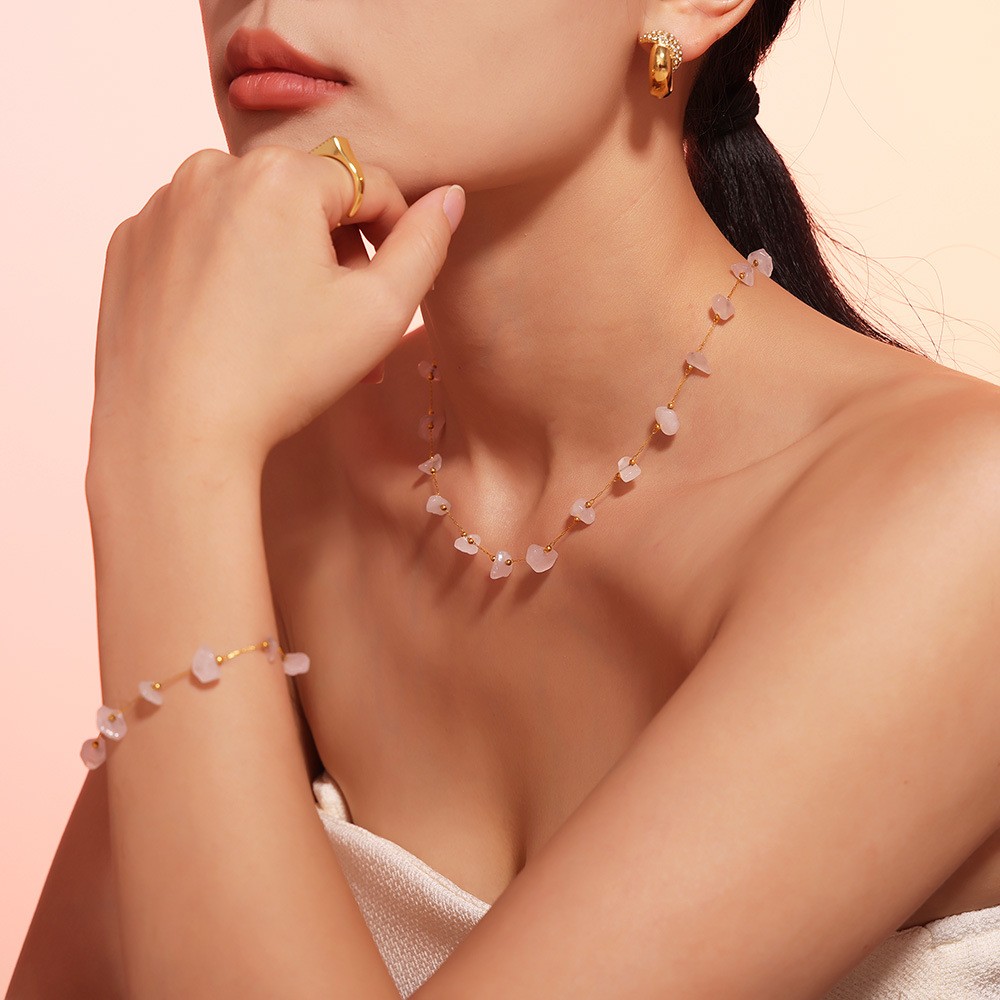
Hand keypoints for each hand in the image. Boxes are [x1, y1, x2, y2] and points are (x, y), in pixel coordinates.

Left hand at [87, 143, 464, 485]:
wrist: (172, 433)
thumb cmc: (281, 374)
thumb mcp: (380, 312)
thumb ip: (425, 245)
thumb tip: (448, 198)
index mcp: (280, 174)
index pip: (369, 186)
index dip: (394, 237)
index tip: (391, 291)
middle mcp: (211, 169)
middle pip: (306, 198)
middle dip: (333, 251)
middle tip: (339, 323)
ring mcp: (161, 205)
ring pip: (250, 217)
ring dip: (280, 257)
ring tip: (286, 328)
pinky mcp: (130, 243)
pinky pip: (198, 238)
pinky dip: (223, 269)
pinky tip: (231, 325)